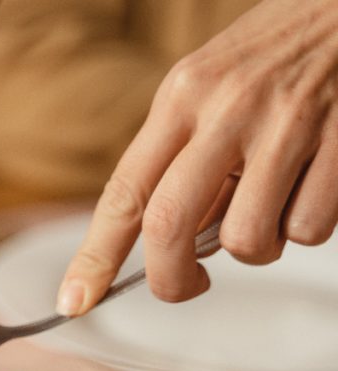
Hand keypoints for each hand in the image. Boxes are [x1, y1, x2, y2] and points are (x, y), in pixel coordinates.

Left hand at [56, 0, 337, 316]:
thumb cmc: (276, 52)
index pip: (124, 193)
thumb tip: (175, 245)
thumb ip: (185, 160)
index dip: (94, 257)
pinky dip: (307, 228)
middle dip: (170, 279)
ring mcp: (287, 124)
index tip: (73, 301)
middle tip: (187, 285)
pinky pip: (309, 228)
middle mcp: (226, 108)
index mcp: (182, 95)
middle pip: (169, 225)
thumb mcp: (212, 88)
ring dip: (256, 248)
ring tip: (270, 209)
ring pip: (247, 240)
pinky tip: (312, 188)